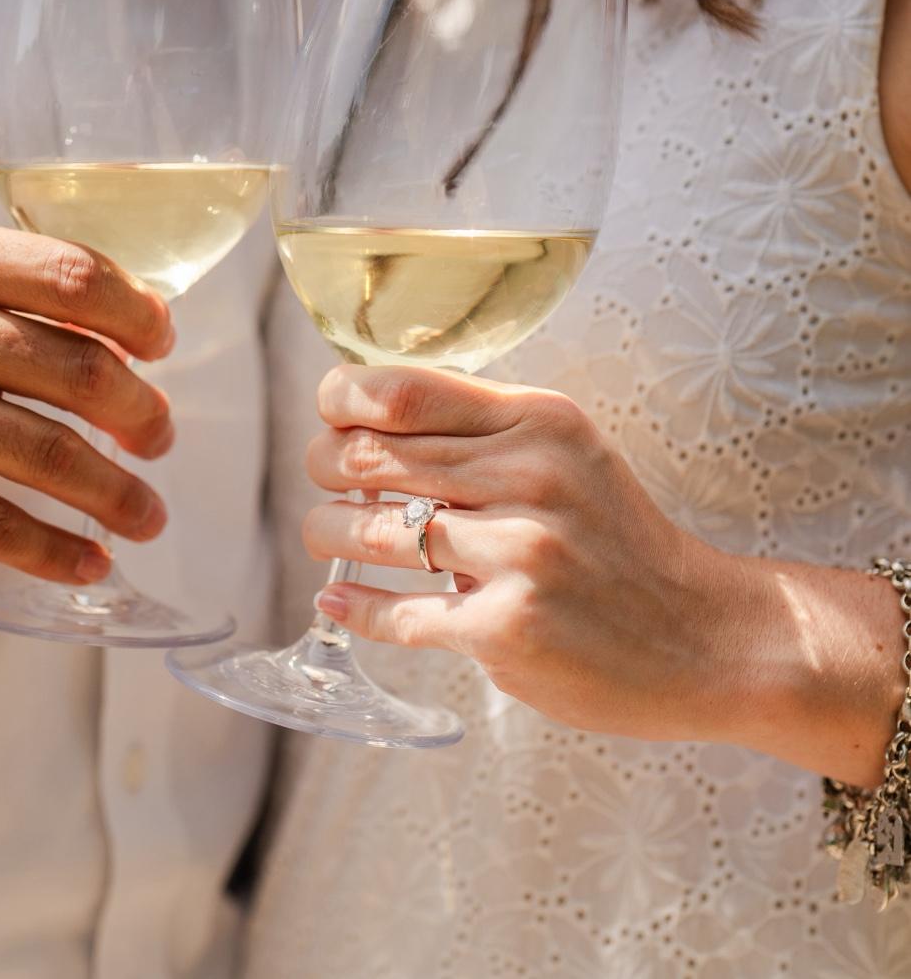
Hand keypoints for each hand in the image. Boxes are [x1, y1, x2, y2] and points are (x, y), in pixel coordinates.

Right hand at [0, 214, 175, 583]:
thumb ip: (2, 281)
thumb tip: (124, 322)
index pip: (75, 275)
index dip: (139, 316)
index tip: (162, 346)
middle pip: (82, 372)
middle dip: (143, 415)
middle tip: (159, 438)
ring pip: (51, 456)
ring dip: (118, 495)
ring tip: (148, 515)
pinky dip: (55, 551)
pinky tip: (90, 563)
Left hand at [301, 365, 770, 743]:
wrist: (708, 638)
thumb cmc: (618, 540)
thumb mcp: (567, 454)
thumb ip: (481, 431)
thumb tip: (362, 416)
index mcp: (538, 421)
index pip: (400, 392)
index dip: (341, 400)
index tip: (329, 416)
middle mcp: (529, 478)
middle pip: (370, 457)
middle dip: (323, 466)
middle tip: (322, 480)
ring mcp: (518, 556)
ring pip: (373, 532)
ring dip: (329, 534)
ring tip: (325, 535)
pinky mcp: (507, 629)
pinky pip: (398, 613)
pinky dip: (355, 607)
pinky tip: (337, 598)